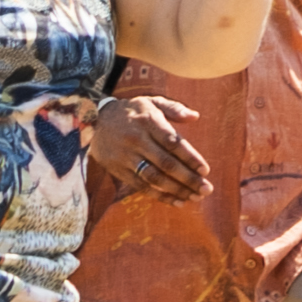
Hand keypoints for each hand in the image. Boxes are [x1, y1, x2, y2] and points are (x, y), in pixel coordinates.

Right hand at [82, 96, 211, 208]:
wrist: (94, 120)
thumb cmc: (132, 111)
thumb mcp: (151, 101)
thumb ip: (174, 108)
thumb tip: (195, 117)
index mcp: (148, 122)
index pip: (172, 142)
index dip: (190, 158)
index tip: (205, 170)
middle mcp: (136, 140)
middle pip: (165, 163)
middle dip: (188, 178)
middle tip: (206, 189)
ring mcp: (126, 157)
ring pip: (153, 178)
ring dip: (176, 190)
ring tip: (195, 197)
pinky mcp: (118, 170)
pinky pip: (141, 186)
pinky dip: (160, 195)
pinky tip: (177, 201)